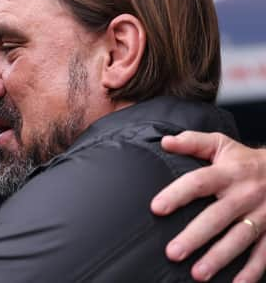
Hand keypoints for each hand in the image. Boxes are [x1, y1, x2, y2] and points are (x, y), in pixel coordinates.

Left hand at [151, 131, 265, 282]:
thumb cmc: (246, 160)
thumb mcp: (222, 144)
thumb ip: (193, 142)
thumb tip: (165, 142)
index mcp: (228, 173)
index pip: (198, 182)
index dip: (177, 194)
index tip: (156, 208)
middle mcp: (244, 195)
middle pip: (217, 217)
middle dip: (195, 236)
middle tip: (173, 252)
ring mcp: (262, 214)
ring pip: (239, 238)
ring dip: (219, 258)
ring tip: (197, 274)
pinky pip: (264, 254)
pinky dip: (252, 272)